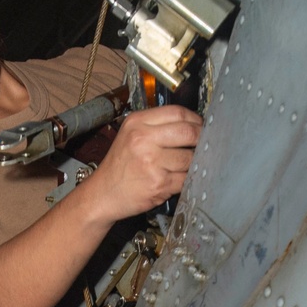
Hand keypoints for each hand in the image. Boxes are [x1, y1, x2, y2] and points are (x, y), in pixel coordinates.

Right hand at [84, 104, 202, 223]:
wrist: (103, 194)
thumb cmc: (120, 166)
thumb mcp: (130, 135)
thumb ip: (156, 126)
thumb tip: (191, 125)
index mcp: (137, 123)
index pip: (177, 112)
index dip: (195, 119)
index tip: (200, 126)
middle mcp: (143, 140)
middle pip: (188, 132)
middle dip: (200, 139)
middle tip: (203, 144)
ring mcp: (151, 163)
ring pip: (189, 158)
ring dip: (194, 163)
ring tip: (186, 165)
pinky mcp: (158, 184)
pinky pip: (185, 179)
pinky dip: (187, 179)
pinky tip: (178, 178)